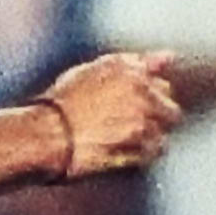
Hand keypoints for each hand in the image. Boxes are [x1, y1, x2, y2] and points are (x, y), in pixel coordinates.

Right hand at [39, 48, 181, 177]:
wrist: (45, 135)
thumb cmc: (62, 103)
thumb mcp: (95, 71)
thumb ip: (136, 63)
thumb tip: (170, 57)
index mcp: (131, 71)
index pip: (162, 86)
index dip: (148, 100)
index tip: (130, 110)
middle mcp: (141, 93)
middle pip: (170, 111)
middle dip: (155, 120)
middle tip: (127, 129)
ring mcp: (142, 122)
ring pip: (162, 136)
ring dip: (146, 141)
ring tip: (118, 145)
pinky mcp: (138, 148)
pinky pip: (152, 155)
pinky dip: (139, 157)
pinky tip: (118, 155)